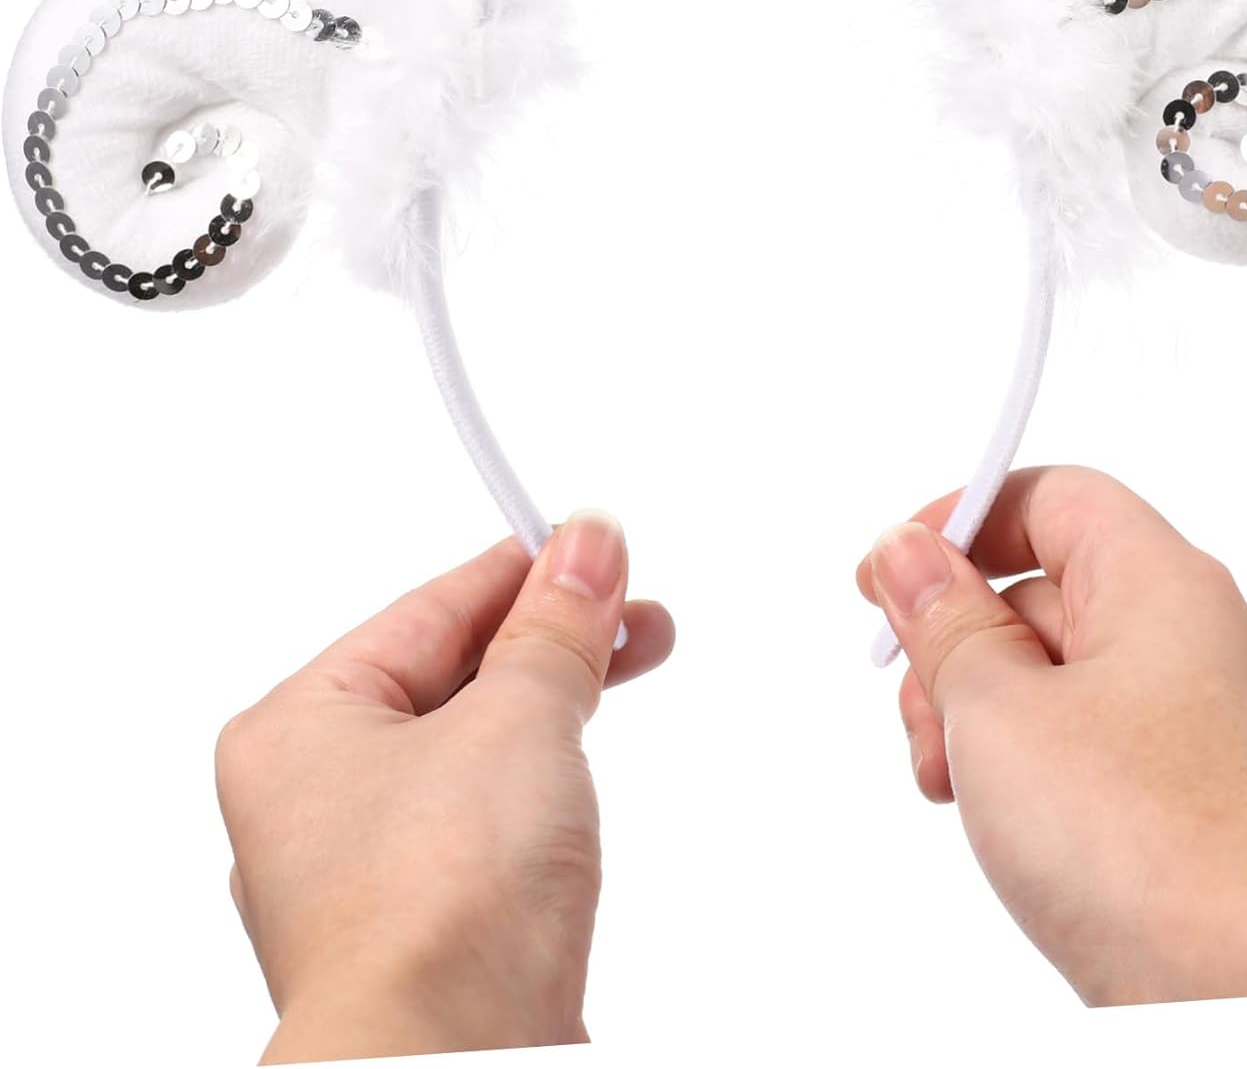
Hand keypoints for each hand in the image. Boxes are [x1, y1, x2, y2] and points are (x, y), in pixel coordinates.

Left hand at [215, 510, 673, 1062]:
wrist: (450, 1062)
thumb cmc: (439, 905)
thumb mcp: (517, 720)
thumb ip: (554, 628)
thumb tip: (585, 546)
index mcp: (297, 730)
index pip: (427, 611)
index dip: (521, 571)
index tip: (593, 546)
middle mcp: (312, 801)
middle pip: (449, 680)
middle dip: (549, 644)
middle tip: (632, 613)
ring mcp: (362, 871)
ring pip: (469, 753)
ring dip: (548, 708)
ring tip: (624, 667)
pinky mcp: (419, 927)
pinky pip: (479, 822)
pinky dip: (534, 785)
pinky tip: (577, 774)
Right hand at [857, 466, 1246, 1004]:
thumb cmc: (1142, 838)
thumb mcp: (997, 707)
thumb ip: (944, 620)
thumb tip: (908, 554)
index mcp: (1155, 582)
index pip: (1050, 497)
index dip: (961, 522)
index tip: (892, 570)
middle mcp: (1181, 638)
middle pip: (1037, 590)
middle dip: (955, 643)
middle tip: (922, 702)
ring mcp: (1181, 718)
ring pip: (1046, 676)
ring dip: (975, 715)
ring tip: (951, 780)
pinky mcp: (1173, 788)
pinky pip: (1076, 741)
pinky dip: (1018, 765)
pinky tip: (994, 816)